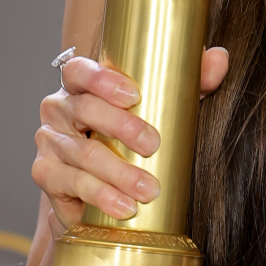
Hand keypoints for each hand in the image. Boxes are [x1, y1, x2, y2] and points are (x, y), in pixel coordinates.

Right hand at [32, 48, 229, 229]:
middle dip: (121, 127)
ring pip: (81, 153)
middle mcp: (59, 109)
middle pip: (83, 109)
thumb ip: (191, 80)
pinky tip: (124, 206)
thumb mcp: (167, 104)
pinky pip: (71, 183)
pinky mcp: (47, 174)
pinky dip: (101, 195)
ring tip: (149, 189)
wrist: (103, 183)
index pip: (80, 71)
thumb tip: (218, 59)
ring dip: (117, 172)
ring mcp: (50, 142)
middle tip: (153, 145)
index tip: (134, 96)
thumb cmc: (135, 132)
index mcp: (82, 85)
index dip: (102, 79)